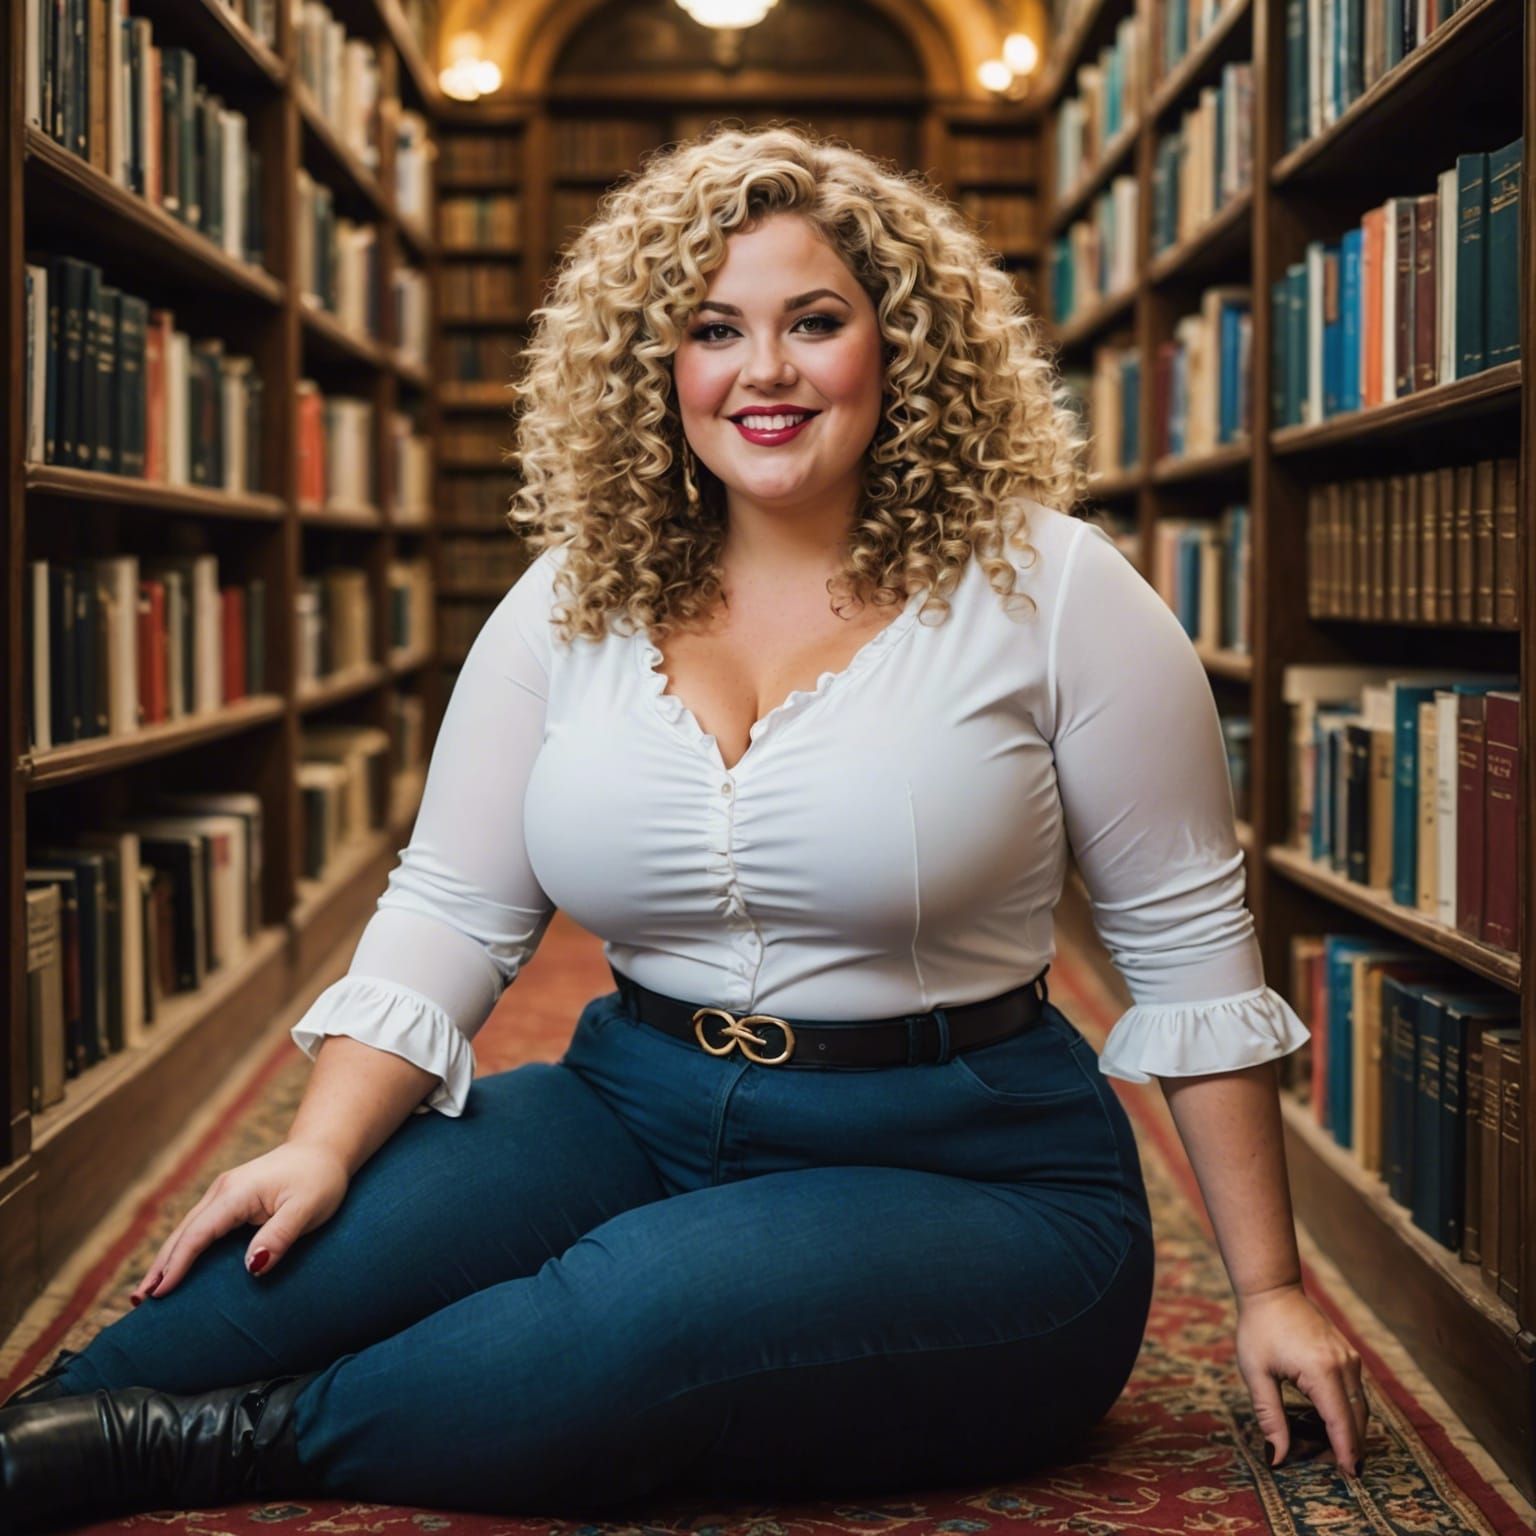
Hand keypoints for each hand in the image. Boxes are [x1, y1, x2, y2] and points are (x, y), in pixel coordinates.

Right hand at [129, 1141, 350, 1302]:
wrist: (324, 1149)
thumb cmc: (319, 1179)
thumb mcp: (308, 1208)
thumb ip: (279, 1236)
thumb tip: (250, 1267)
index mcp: (236, 1193)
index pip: (198, 1234)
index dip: (178, 1265)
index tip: (160, 1294)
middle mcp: (222, 1190)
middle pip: (183, 1233)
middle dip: (160, 1267)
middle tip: (139, 1302)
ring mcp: (223, 1193)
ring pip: (187, 1230)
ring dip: (166, 1259)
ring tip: (146, 1293)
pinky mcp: (229, 1198)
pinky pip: (199, 1227)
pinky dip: (182, 1248)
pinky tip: (174, 1267)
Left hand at [1235, 1281, 1367, 1477]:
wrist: (1272, 1289)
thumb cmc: (1259, 1329)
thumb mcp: (1256, 1373)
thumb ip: (1269, 1417)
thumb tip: (1276, 1457)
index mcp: (1321, 1370)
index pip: (1341, 1422)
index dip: (1346, 1451)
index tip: (1351, 1477)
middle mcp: (1343, 1365)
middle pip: (1356, 1418)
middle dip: (1350, 1446)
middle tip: (1337, 1469)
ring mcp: (1350, 1358)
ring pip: (1360, 1406)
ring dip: (1352, 1430)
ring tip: (1337, 1452)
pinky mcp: (1349, 1354)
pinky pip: (1356, 1391)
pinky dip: (1349, 1411)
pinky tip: (1335, 1423)